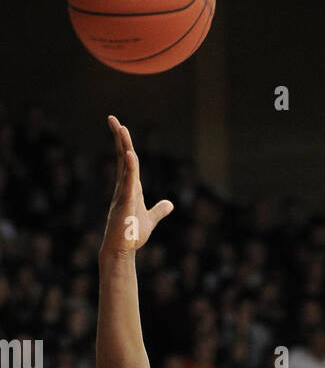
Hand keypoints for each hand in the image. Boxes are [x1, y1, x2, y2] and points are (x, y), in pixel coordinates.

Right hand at [100, 115, 172, 255]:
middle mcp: (124, 187)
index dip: (123, 144)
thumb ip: (159, 210)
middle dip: (118, 138)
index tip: (119, 127)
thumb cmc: (132, 234)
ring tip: (120, 128)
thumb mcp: (150, 219)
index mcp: (130, 188)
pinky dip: (130, 168)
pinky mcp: (124, 203)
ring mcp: (123, 193)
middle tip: (112, 118)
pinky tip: (130, 155)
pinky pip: (127, 182)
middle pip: (122, 157)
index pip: (127, 161)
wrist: (122, 250)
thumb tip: (170, 204)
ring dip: (123, 146)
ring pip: (124, 165)